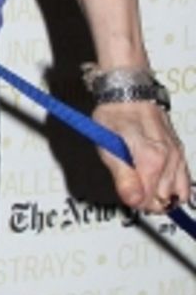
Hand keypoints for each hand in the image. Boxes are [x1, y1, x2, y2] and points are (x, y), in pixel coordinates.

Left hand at [93, 100, 190, 214]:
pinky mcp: (180, 153)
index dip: (135, 200)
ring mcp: (178, 156)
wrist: (129, 93)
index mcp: (152, 159)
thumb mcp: (108, 146)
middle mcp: (170, 159)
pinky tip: (159, 179)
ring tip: (145, 181)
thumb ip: (123, 176)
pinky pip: (185, 182)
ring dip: (161, 194)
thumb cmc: (116, 116)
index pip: (149, 201)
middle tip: (132, 184)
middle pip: (164, 200)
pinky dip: (174, 187)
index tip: (126, 190)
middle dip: (147, 199)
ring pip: (177, 194)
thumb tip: (134, 200)